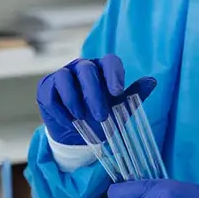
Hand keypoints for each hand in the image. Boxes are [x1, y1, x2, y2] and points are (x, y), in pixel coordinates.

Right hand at [37, 54, 155, 144]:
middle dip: (93, 94)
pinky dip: (60, 110)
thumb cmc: (100, 118)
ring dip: (74, 100)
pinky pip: (50, 94)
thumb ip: (133, 95)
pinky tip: (68, 122)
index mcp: (102, 69)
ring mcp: (62, 76)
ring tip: (81, 118)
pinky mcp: (46, 89)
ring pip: (65, 77)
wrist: (77, 136)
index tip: (117, 92)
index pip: (109, 61)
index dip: (113, 74)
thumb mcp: (120, 110)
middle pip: (87, 70)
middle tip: (100, 116)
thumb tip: (152, 81)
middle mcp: (82, 67)